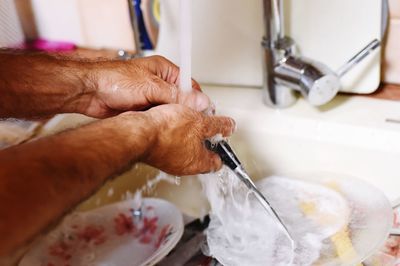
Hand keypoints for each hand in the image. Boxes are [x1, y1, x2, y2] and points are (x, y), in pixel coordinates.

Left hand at [81, 56, 210, 117]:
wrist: (89, 93)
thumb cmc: (113, 79)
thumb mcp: (150, 86)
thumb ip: (176, 95)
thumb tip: (198, 101)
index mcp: (163, 70)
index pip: (189, 84)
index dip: (197, 98)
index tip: (203, 112)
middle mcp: (158, 83)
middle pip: (180, 100)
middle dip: (183, 110)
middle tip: (188, 121)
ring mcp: (150, 97)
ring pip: (169, 111)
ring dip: (169, 117)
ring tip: (172, 124)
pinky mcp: (142, 109)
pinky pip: (158, 118)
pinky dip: (159, 122)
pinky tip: (160, 127)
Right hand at [139, 104, 234, 174]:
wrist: (137, 132)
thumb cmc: (166, 131)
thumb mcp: (200, 123)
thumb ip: (218, 126)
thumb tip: (230, 127)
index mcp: (198, 163)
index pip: (218, 162)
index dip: (222, 148)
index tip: (223, 137)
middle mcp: (183, 166)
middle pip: (200, 154)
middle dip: (204, 137)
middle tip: (205, 122)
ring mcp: (168, 160)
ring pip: (184, 146)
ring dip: (187, 132)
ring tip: (187, 117)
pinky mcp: (156, 151)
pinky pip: (169, 142)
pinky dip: (172, 131)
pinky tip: (171, 119)